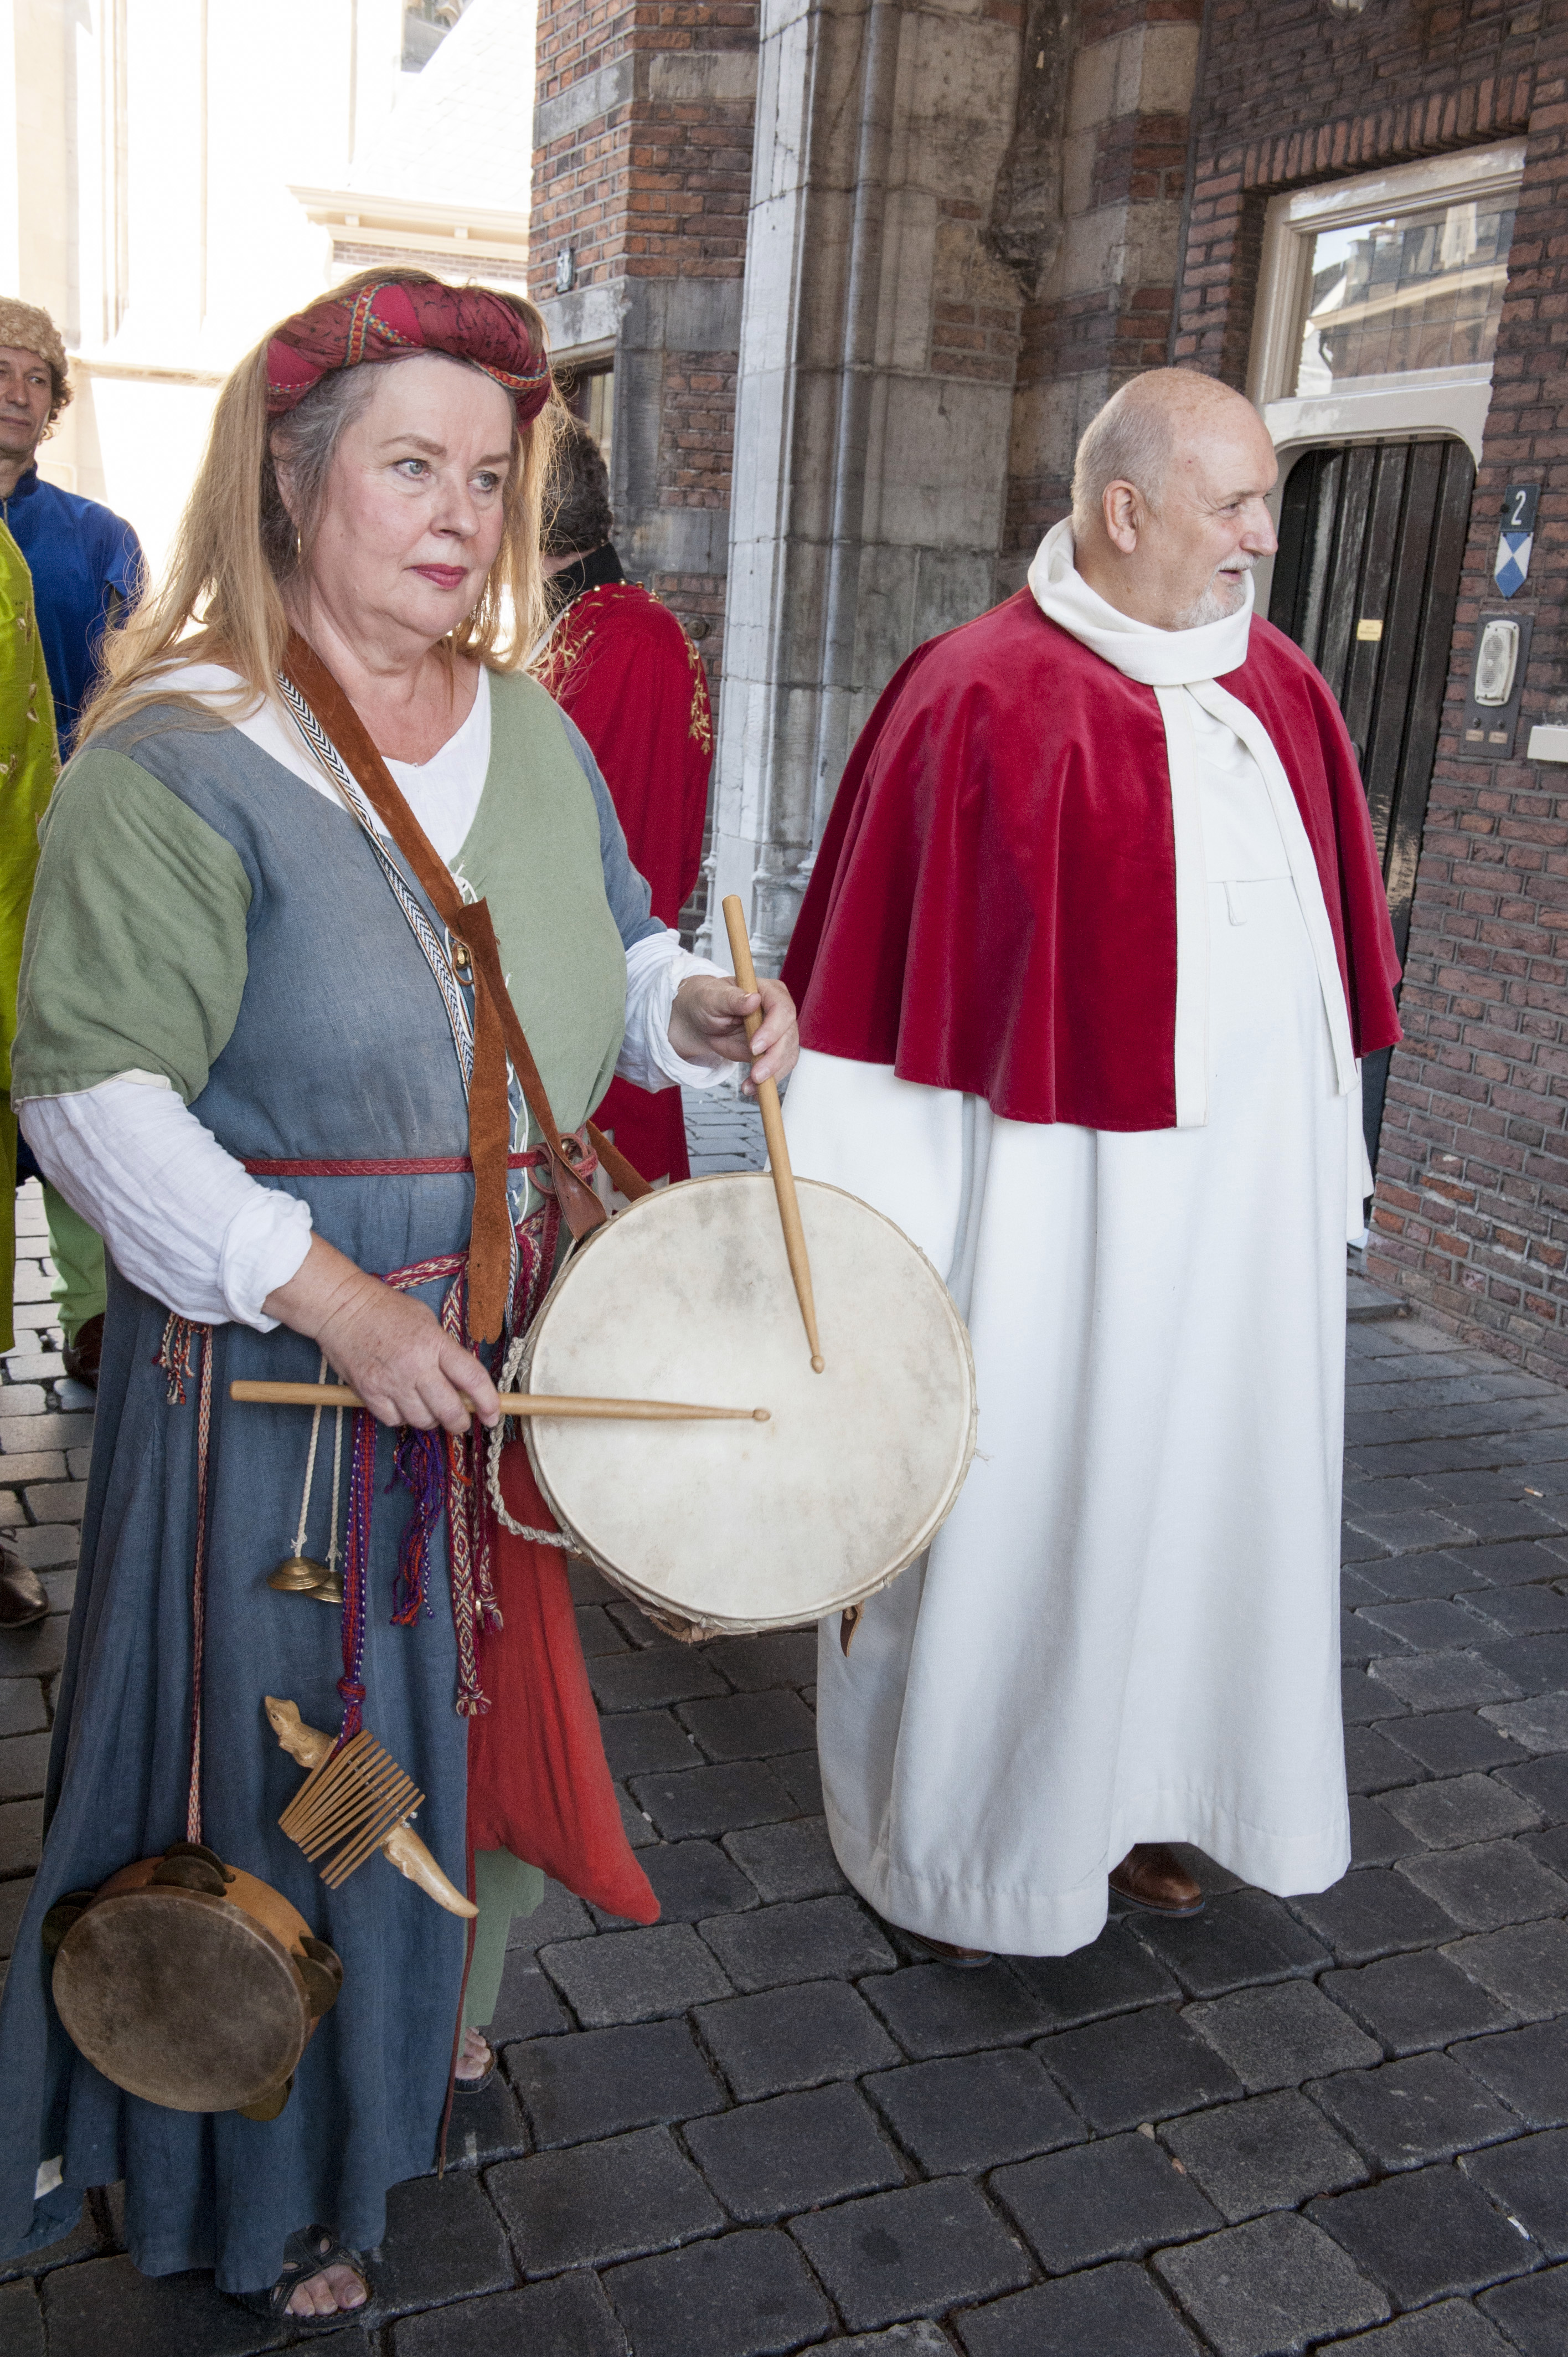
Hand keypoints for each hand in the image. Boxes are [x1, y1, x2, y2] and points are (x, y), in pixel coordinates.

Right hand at [263, 1236, 500, 1435]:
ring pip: (423, 1421)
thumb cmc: (388, 1310)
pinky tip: (402, 1404)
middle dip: (460, 1422)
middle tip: (460, 1421)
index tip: (493, 1416)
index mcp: (435, 1343)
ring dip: (431, 1420)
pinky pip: (394, 1421)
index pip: (472, 1379)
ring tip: (428, 1407)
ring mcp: (391, 1381)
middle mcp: (415, 1365)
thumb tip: (463, 1384)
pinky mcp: (368, 1392)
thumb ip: (446, 1352)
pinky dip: (402, 1418)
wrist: (341, 1307)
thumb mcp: (428, 1321)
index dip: (488, 1402)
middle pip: (450, 1411)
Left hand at [668, 974, 799, 1094]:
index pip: (782, 1009)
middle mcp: (778, 1011)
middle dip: (774, 1059)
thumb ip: (732, 999)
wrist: (702, 1020)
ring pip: (788, 1055)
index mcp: (768, 991)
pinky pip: (779, 1067)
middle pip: (789, 1036)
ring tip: (750, 1086)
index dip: (772, 1030)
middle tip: (756, 1075)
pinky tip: (753, 1089)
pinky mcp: (773, 1050)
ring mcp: (778, 1032)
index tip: (754, 1047)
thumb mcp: (712, 998)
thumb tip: (753, 1000)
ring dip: (772, 1074)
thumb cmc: (707, 1002)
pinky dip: (769, 1081)